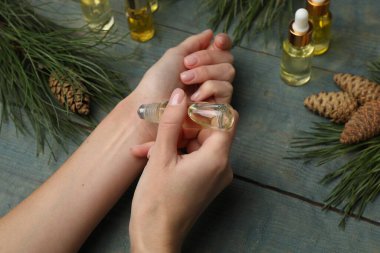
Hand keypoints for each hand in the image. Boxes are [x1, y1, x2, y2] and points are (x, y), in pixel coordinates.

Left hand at [121, 30, 234, 140]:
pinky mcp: (217, 108)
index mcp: (201, 63)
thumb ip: (194, 44)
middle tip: (187, 64)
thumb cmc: (158, 81)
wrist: (153, 104)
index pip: (221, 50)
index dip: (223, 43)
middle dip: (207, 57)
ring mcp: (214, 92)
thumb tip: (210, 33)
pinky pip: (226, 89)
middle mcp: (210, 76)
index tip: (217, 41)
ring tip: (185, 80)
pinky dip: (210, 87)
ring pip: (228, 72)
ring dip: (205, 72)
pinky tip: (194, 97)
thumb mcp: (174, 55)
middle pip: (227, 59)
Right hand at [129, 88, 237, 252]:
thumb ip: (172, 122)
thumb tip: (179, 95)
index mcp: (217, 157)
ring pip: (197, 144)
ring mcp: (214, 175)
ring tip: (148, 147)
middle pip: (209, 131)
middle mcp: (222, 166)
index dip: (205, 108)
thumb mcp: (161, 156)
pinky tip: (150, 156)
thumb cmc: (158, 200)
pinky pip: (194, 158)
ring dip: (173, 140)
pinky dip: (175, 154)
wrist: (155, 236)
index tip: (184, 108)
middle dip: (183, 125)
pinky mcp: (205, 182)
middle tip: (160, 125)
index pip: (226, 118)